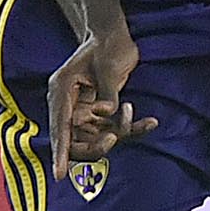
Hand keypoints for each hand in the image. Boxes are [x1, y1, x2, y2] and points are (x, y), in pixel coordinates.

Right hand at [46, 27, 158, 181]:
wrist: (114, 36)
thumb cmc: (107, 46)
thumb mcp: (108, 67)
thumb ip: (107, 92)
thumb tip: (105, 112)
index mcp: (61, 91)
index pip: (60, 127)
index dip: (59, 152)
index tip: (59, 173)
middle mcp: (70, 105)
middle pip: (76, 140)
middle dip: (96, 145)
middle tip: (115, 136)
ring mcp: (85, 110)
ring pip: (98, 138)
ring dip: (120, 132)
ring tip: (134, 113)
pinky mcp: (101, 112)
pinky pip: (115, 128)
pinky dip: (132, 127)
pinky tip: (150, 121)